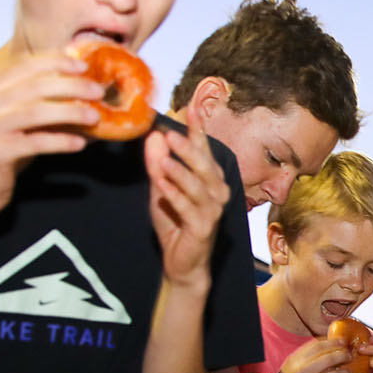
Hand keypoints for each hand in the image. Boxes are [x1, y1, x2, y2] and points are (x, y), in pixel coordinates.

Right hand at [0, 51, 101, 236]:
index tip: (83, 65)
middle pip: (35, 86)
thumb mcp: (16, 121)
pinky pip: (35, 142)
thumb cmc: (0, 151)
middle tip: (98, 91)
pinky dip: (61, 141)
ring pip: (37, 111)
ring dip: (71, 112)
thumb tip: (82, 90)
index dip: (57, 62)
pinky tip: (80, 143)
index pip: (24, 65)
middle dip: (72, 85)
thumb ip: (38, 103)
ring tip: (95, 117)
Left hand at [145, 123, 227, 284]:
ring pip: (199, 187)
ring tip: (164, 159)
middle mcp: (217, 192)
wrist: (182, 264)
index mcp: (210, 180)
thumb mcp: (162, 189)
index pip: (204, 150)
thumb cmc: (176, 224)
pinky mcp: (203, 229)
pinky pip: (189, 209)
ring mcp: (212, 211)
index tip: (191, 108)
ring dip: (181, 172)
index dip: (199, 130)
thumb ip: (158, 164)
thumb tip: (154, 136)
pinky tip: (163, 187)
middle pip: (205, 166)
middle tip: (171, 134)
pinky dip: (176, 197)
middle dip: (189, 149)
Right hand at [272, 338, 352, 372]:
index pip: (316, 346)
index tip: (342, 342)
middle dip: (343, 355)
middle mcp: (301, 371)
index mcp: (294, 361)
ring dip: (345, 371)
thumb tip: (326, 346)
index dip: (332, 342)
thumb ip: (304, 358)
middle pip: (328, 358)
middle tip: (349, 355)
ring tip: (348, 371)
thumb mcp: (289, 368)